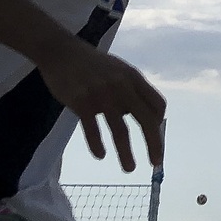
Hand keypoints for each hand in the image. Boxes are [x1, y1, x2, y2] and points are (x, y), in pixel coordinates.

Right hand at [38, 39, 166, 170]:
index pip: (157, 104)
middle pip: (146, 120)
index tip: (155, 137)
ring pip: (120, 130)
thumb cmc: (92, 64)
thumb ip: (130, 89)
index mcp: (133, 77)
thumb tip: (138, 114)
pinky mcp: (81, 102)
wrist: (62, 51)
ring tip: (130, 168)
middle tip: (156, 163)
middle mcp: (122, 86)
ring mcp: (102, 94)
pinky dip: (98, 145)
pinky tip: (101, 155)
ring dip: (126, 153)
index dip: (159, 123)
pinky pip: (93, 130)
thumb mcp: (118, 70)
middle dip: (154, 144)